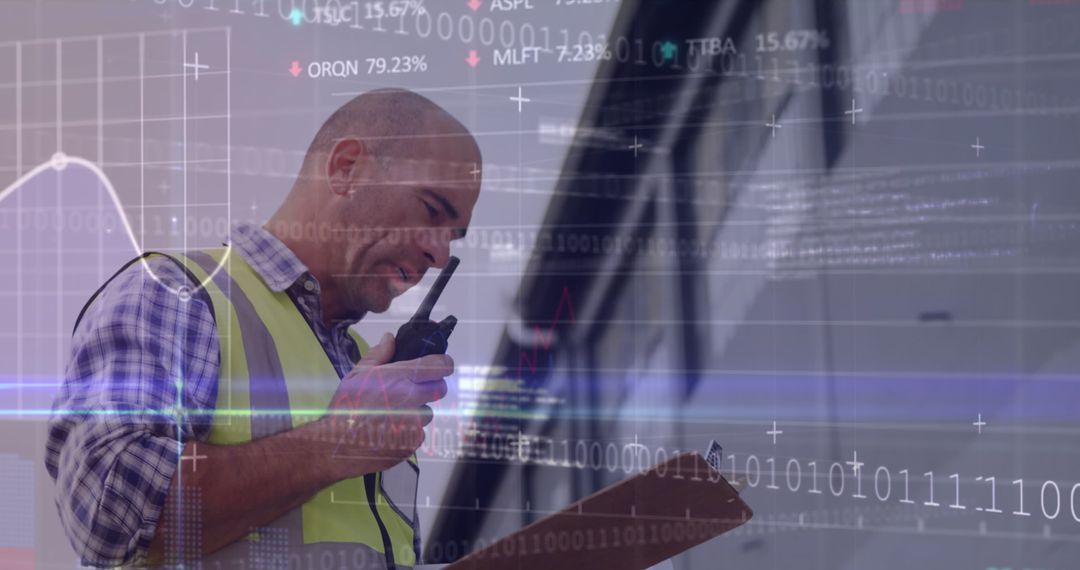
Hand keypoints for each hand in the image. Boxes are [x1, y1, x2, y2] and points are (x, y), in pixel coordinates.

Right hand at [310, 333, 451, 474]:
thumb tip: (390, 338)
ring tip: (392, 414)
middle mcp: (412, 398)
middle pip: (441, 388)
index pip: (440, 365)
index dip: (443, 363)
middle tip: (412, 389)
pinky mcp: (413, 442)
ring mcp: (415, 422)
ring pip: (428, 412)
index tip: (439, 364)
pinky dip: (408, 431)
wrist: (336, 445)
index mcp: (400, 377)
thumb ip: (378, 354)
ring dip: (417, 411)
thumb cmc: (345, 407)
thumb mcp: (357, 375)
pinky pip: (419, 432)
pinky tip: (389, 430)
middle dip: (431, 387)